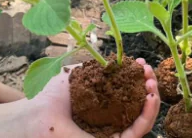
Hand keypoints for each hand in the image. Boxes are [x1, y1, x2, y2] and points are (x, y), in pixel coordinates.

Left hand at [26, 58, 160, 137]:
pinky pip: (136, 133)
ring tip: (153, 83)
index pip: (127, 95)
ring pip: (141, 121)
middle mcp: (108, 123)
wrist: (38, 114)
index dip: (137, 79)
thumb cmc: (51, 97)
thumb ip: (96, 69)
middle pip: (138, 108)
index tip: (141, 64)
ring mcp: (110, 135)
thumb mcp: (79, 75)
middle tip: (150, 72)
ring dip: (152, 101)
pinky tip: (150, 97)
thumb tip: (116, 61)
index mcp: (102, 108)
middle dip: (148, 87)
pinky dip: (147, 115)